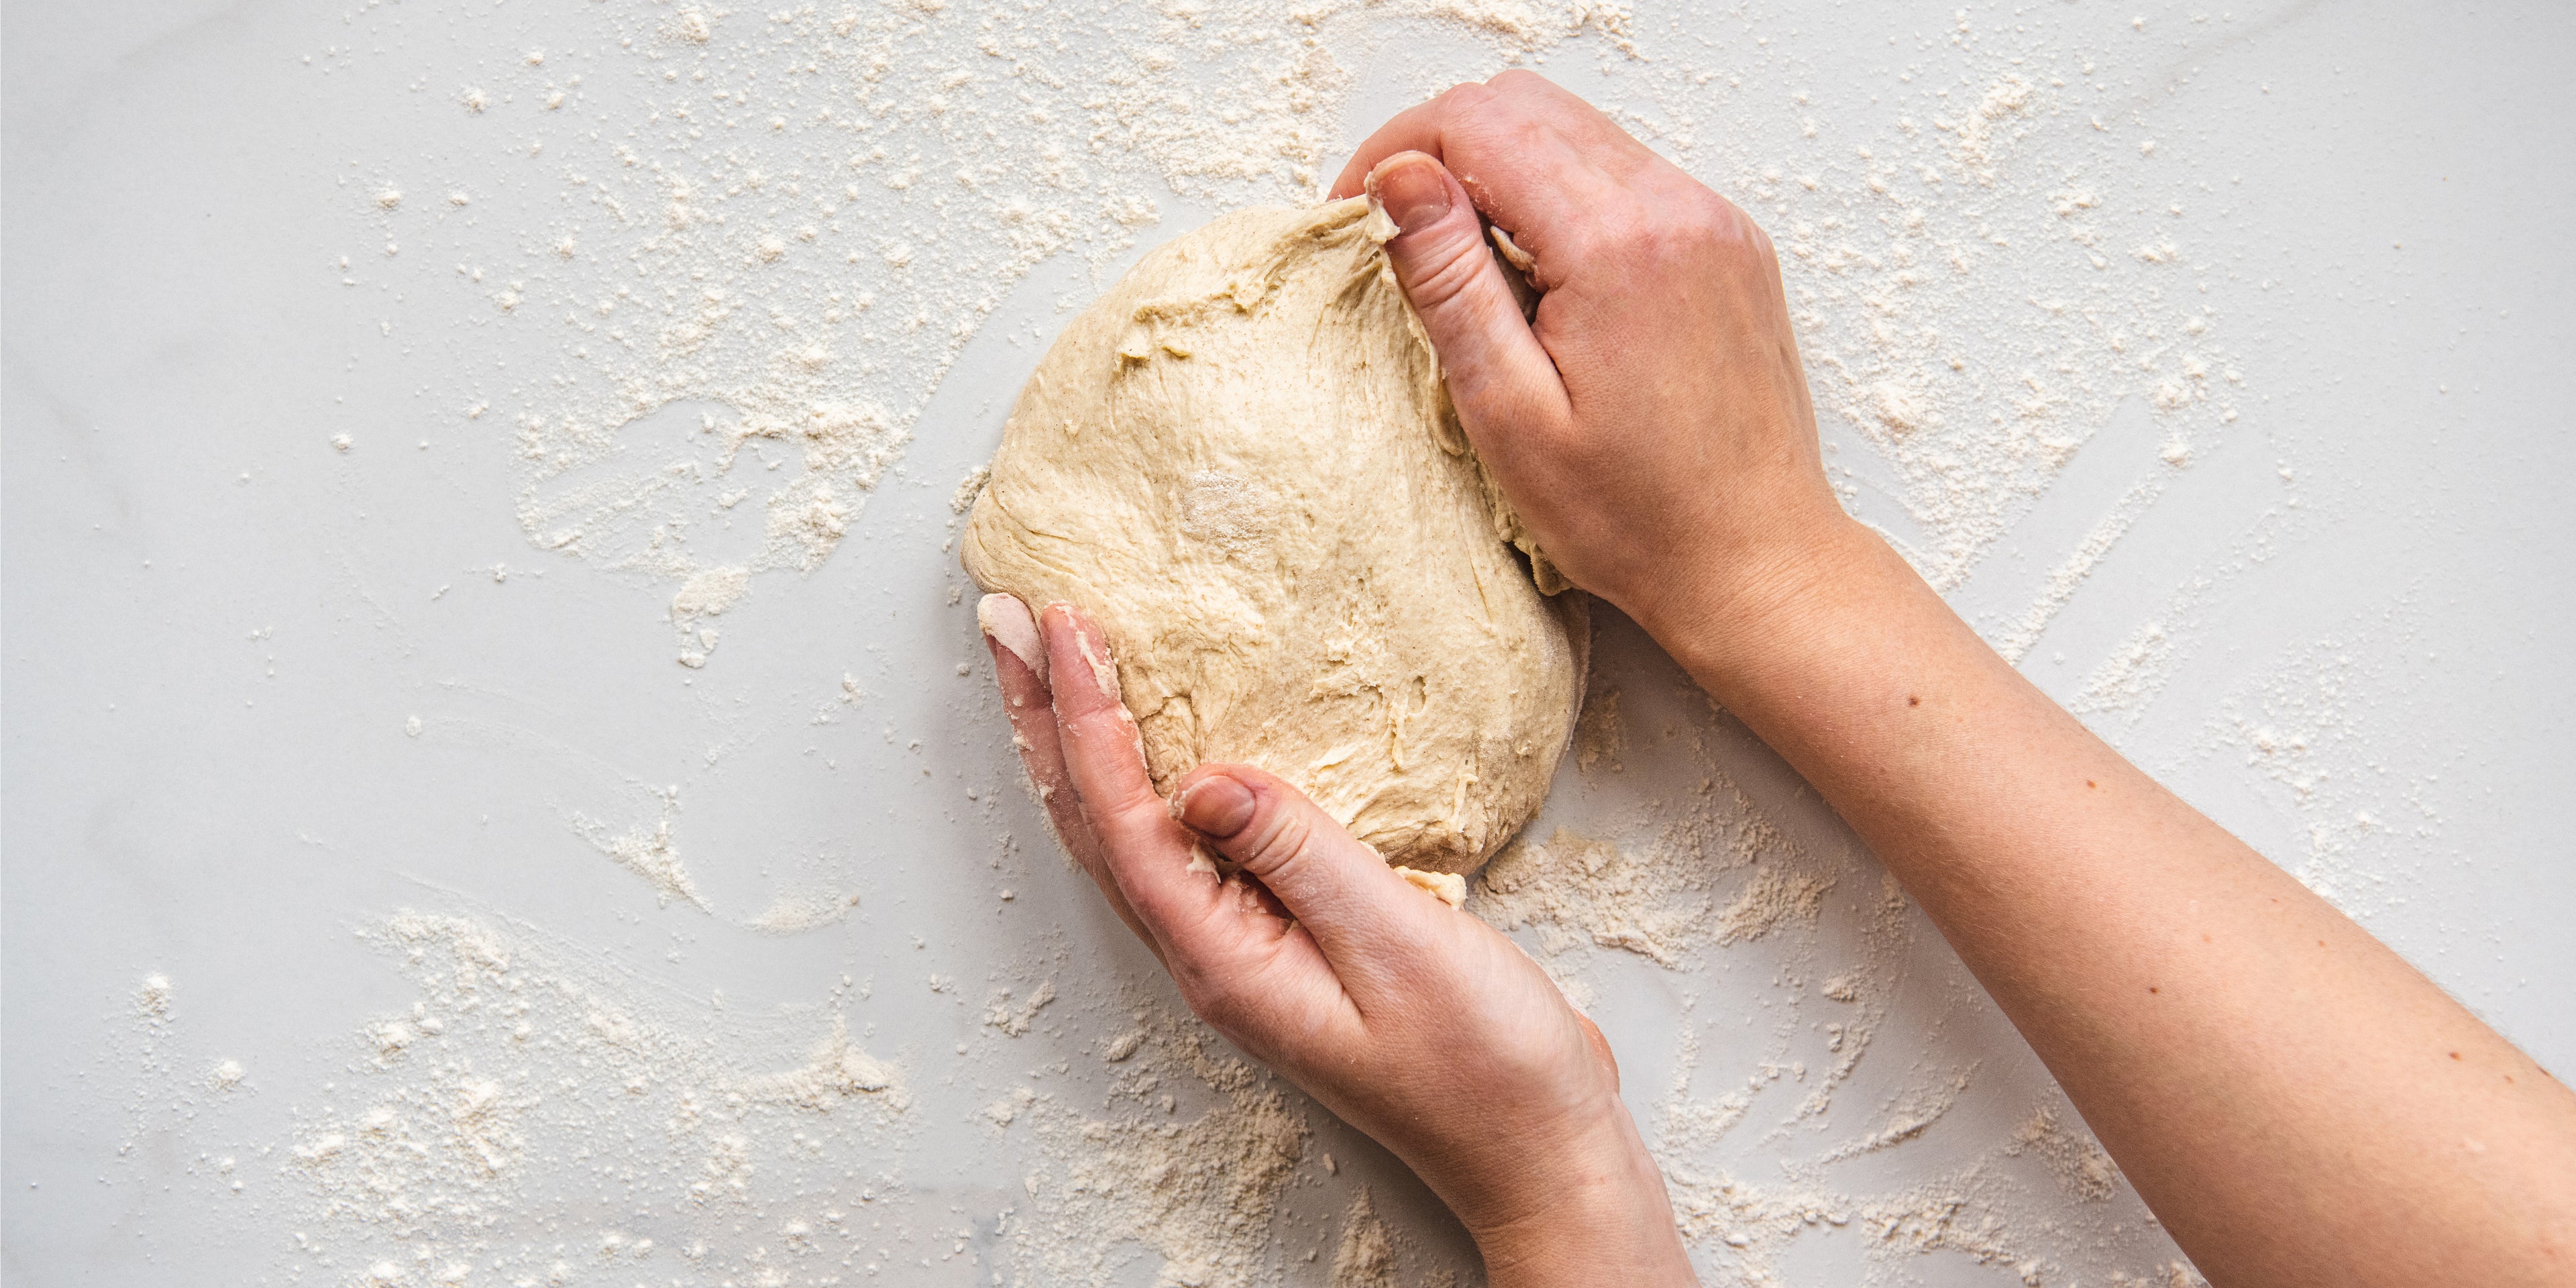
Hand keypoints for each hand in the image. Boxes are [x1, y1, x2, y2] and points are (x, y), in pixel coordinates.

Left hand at [978, 594, 1693, 1285]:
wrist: (1539, 1148)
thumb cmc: (1487, 1066)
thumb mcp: (1399, 944)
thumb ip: (1300, 854)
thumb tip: (1204, 781)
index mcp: (1227, 963)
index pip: (1126, 821)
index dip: (1087, 718)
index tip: (1063, 623)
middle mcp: (1215, 960)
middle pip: (1097, 826)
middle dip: (1045, 720)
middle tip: (1006, 621)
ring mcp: (1246, 955)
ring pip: (1131, 835)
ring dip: (1081, 746)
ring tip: (1049, 662)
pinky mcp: (1286, 942)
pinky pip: (1188, 847)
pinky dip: (1151, 779)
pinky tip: (1159, 745)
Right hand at [1329, 71, 1862, 671]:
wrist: (1756, 562)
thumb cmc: (1636, 518)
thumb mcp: (1509, 413)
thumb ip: (1451, 283)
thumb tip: (1401, 180)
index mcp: (1618, 244)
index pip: (1481, 123)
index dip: (1397, 153)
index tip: (1357, 215)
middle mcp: (1677, 209)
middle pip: (1527, 106)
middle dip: (1441, 148)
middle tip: (1395, 230)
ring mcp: (1712, 221)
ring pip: (1576, 130)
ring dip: (1500, 169)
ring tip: (1461, 260)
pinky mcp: (1727, 244)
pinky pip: (1626, 174)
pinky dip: (1561, 196)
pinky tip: (1537, 276)